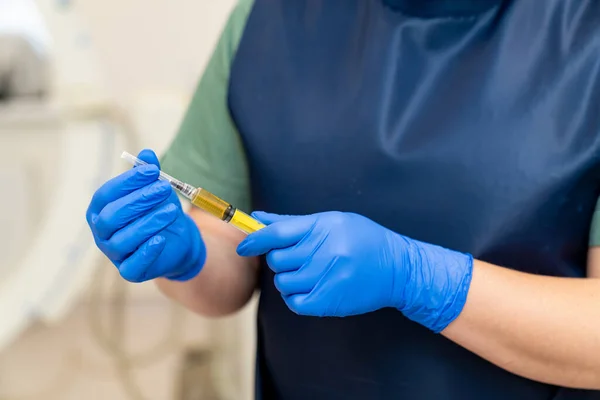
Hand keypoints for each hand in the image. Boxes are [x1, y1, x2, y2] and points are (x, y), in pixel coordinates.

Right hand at [86, 149, 205, 282]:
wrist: (178, 240)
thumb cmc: (160, 211)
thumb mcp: (157, 191)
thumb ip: (150, 174)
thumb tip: (147, 154)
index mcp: (101, 209)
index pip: (106, 194)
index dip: (128, 181)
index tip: (152, 170)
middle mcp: (102, 232)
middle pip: (112, 217)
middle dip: (139, 200)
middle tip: (163, 188)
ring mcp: (114, 253)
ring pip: (123, 239)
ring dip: (148, 222)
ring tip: (171, 209)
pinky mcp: (129, 271)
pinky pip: (132, 265)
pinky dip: (146, 252)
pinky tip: (161, 238)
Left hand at [236, 211, 472, 332]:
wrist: (398, 268)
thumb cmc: (363, 240)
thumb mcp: (332, 221)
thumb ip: (292, 222)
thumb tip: (257, 218)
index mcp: (323, 227)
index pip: (277, 233)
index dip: (254, 240)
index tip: (244, 246)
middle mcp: (325, 251)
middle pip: (277, 259)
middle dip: (280, 260)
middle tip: (297, 258)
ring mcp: (328, 277)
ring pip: (284, 282)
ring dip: (289, 279)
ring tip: (307, 273)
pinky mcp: (330, 300)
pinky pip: (295, 302)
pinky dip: (296, 297)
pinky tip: (309, 288)